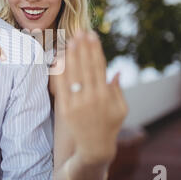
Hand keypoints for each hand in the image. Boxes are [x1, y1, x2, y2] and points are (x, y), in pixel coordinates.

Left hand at [54, 30, 127, 165]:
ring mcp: (77, 103)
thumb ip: (117, 90)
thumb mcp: (121, 109)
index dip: (95, 49)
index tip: (92, 35)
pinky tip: (59, 60)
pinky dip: (60, 72)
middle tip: (79, 31)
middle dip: (82, 47)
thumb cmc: (110, 126)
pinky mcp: (65, 109)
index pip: (99, 66)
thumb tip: (116, 71)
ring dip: (71, 56)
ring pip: (73, 74)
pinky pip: (62, 86)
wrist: (94, 148)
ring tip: (70, 40)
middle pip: (85, 66)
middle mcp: (91, 98)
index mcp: (105, 95)